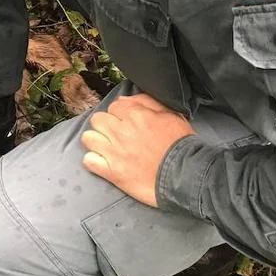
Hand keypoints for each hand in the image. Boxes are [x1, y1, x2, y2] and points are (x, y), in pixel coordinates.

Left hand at [80, 93, 195, 207]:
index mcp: (135, 115)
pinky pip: (88, 161)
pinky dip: (94, 162)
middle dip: (105, 126)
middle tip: (115, 134)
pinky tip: (104, 163)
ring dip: (96, 142)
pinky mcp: (112, 172)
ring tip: (106, 148)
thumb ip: (148, 102)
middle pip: (97, 120)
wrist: (187, 176)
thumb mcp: (172, 115)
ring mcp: (114, 152)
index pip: (114, 106)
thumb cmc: (182, 145)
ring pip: (88, 138)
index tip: (126, 123)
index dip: (120, 115)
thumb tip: (127, 99)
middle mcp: (121, 131)